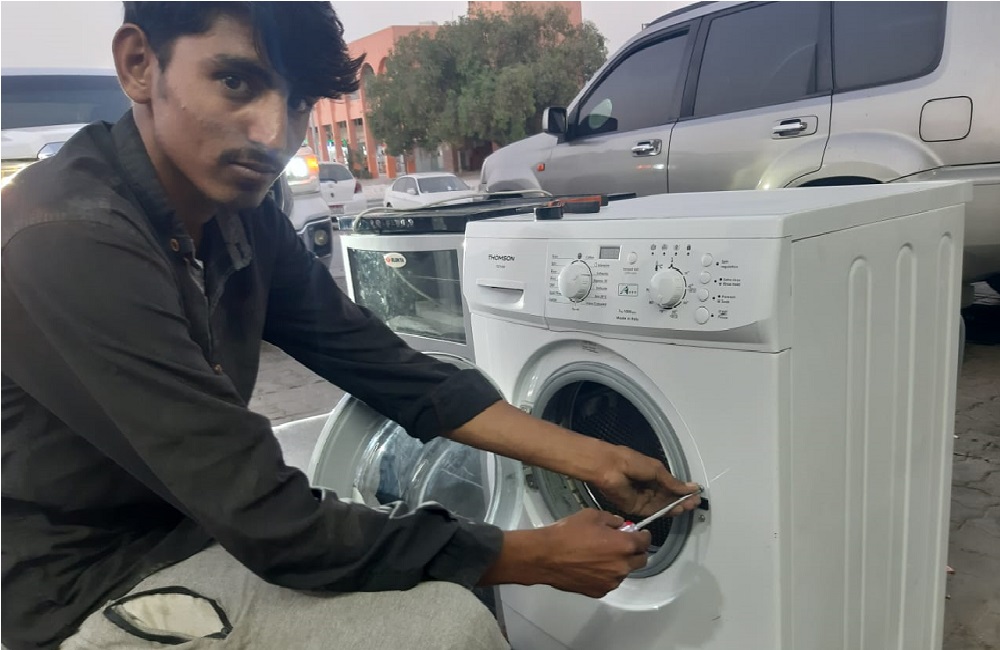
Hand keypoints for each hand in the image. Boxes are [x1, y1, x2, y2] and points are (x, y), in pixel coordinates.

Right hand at [479, 509, 650, 597]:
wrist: (545, 556)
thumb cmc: (568, 532)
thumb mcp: (591, 515)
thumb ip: (612, 520)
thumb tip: (620, 525)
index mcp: (624, 545)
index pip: (645, 542)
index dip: (643, 536)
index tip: (639, 533)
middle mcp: (622, 566)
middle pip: (641, 560)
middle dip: (636, 551)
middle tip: (623, 544)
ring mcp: (611, 582)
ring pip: (624, 572)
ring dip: (619, 564)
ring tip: (602, 556)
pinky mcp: (598, 592)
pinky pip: (609, 582)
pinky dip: (606, 575)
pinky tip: (592, 567)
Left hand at [593, 445, 700, 517]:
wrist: (608, 467)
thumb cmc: (631, 462)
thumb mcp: (656, 469)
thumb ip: (673, 482)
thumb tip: (692, 487)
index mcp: (651, 475)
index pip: (669, 487)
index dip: (682, 491)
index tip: (696, 494)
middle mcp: (647, 487)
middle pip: (667, 498)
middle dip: (681, 500)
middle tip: (695, 503)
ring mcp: (641, 498)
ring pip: (662, 506)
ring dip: (676, 506)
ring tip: (689, 506)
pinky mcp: (635, 508)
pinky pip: (652, 511)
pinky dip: (665, 511)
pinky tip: (676, 509)